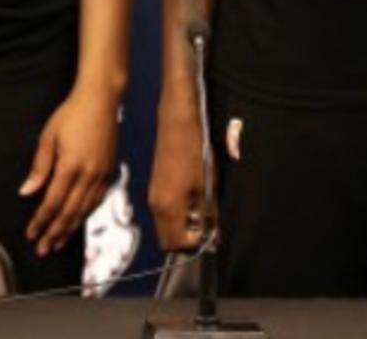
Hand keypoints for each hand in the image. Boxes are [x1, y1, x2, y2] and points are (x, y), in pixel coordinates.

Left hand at [21, 85, 118, 258]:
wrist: (101, 100)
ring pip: (85, 210)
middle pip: (69, 212)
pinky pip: (97, 200)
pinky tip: (78, 220)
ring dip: (70, 228)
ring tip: (59, 241)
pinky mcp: (109, 171)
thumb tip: (27, 191)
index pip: (52, 203)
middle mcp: (88, 175)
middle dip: (55, 232)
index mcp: (70, 166)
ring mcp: (101, 174)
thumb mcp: (49, 137)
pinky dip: (86, 214)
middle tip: (43, 248)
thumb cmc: (72, 113)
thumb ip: (39, 167)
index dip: (41, 221)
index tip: (31, 234)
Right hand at [147, 100, 207, 251]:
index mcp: (168, 208)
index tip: (209, 234)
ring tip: (199, 213)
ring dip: (180, 228)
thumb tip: (214, 238)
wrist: (177, 123)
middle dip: (185, 240)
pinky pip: (162, 213)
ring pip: (164, 227)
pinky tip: (190, 201)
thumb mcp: (207, 186)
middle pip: (166, 240)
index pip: (176, 244)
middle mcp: (155, 206)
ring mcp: (152, 196)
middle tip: (204, 227)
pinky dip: (175, 216)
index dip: (194, 244)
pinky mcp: (154, 187)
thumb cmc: (195, 152)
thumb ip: (209, 215)